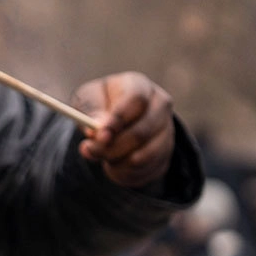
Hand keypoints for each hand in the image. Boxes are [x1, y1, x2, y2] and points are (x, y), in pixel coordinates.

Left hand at [71, 72, 175, 188]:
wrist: (112, 121)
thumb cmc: (98, 105)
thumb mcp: (87, 101)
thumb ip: (90, 113)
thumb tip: (96, 131)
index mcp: (138, 85)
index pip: (136, 99)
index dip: (119, 118)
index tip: (100, 134)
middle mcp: (160, 104)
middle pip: (142, 131)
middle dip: (113, 146)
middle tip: (90, 150)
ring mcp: (167, 129)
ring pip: (145, 154)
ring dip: (117, 160)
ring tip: (101, 155)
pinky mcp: (166, 152)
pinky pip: (146, 169)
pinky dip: (124, 171)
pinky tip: (113, 163)